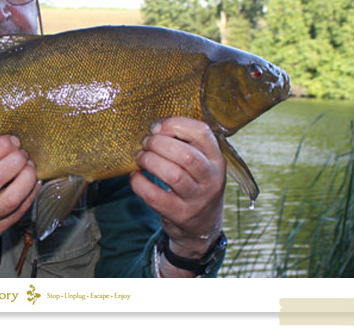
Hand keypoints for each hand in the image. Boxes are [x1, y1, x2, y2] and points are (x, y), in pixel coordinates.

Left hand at [129, 117, 225, 276]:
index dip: (176, 124)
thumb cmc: (195, 186)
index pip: (202, 132)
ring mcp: (198, 199)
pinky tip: (136, 177)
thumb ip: (184, 144)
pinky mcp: (180, 215)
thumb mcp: (201, 164)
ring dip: (150, 161)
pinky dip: (140, 183)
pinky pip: (155, 196)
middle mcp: (212, 179)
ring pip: (173, 175)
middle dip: (159, 144)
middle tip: (146, 143)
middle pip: (186, 155)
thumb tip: (155, 128)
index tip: (158, 127)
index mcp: (217, 160)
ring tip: (141, 158)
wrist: (203, 228)